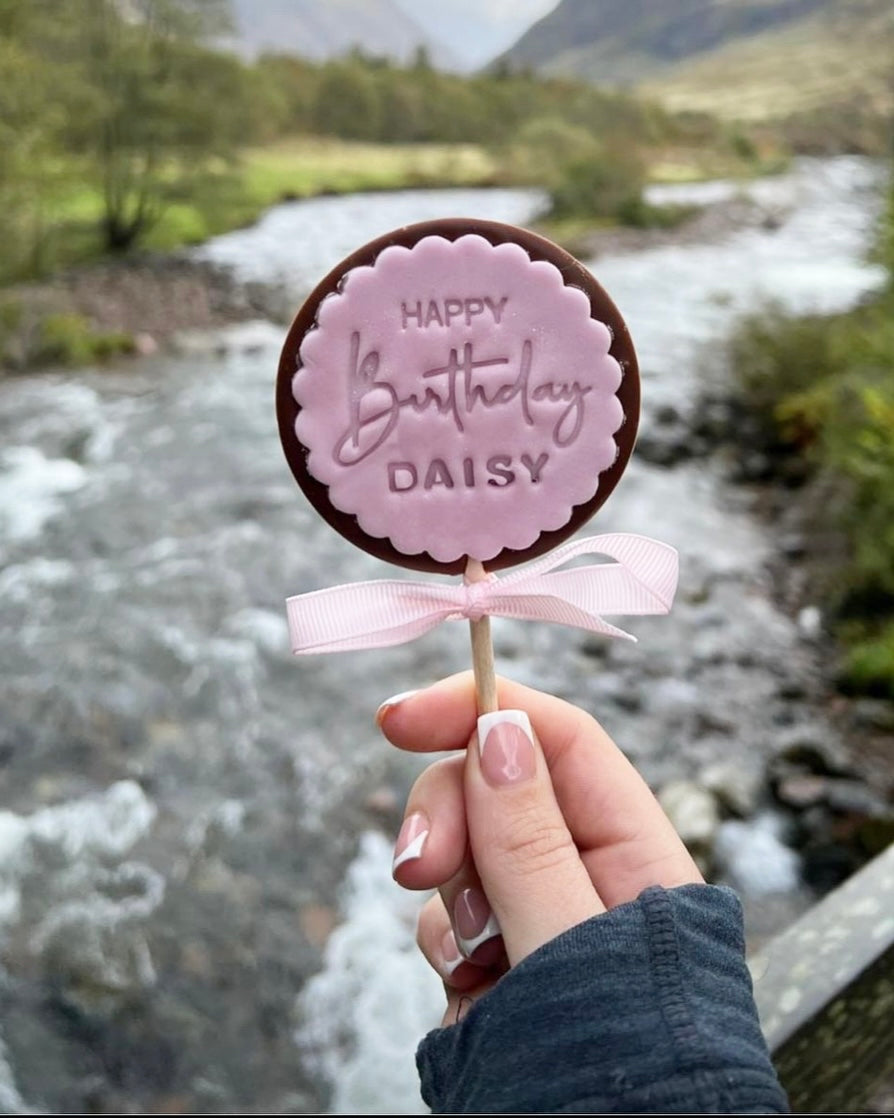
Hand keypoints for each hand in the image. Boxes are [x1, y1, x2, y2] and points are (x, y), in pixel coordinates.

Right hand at [377, 672, 702, 1025]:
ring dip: (448, 893)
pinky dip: (448, 940)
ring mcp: (542, 907)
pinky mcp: (506, 946)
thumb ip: (531, 840)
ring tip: (476, 965)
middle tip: (416, 865)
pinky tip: (473, 988)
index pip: (556, 739)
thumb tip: (499, 729)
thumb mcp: (570, 949)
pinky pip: (452, 909)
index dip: (480, 708)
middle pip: (495, 782)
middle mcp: (588, 867)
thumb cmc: (617, 1071)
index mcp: (633, 851)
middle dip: (445, 813)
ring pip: (465, 847)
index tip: (399, 717)